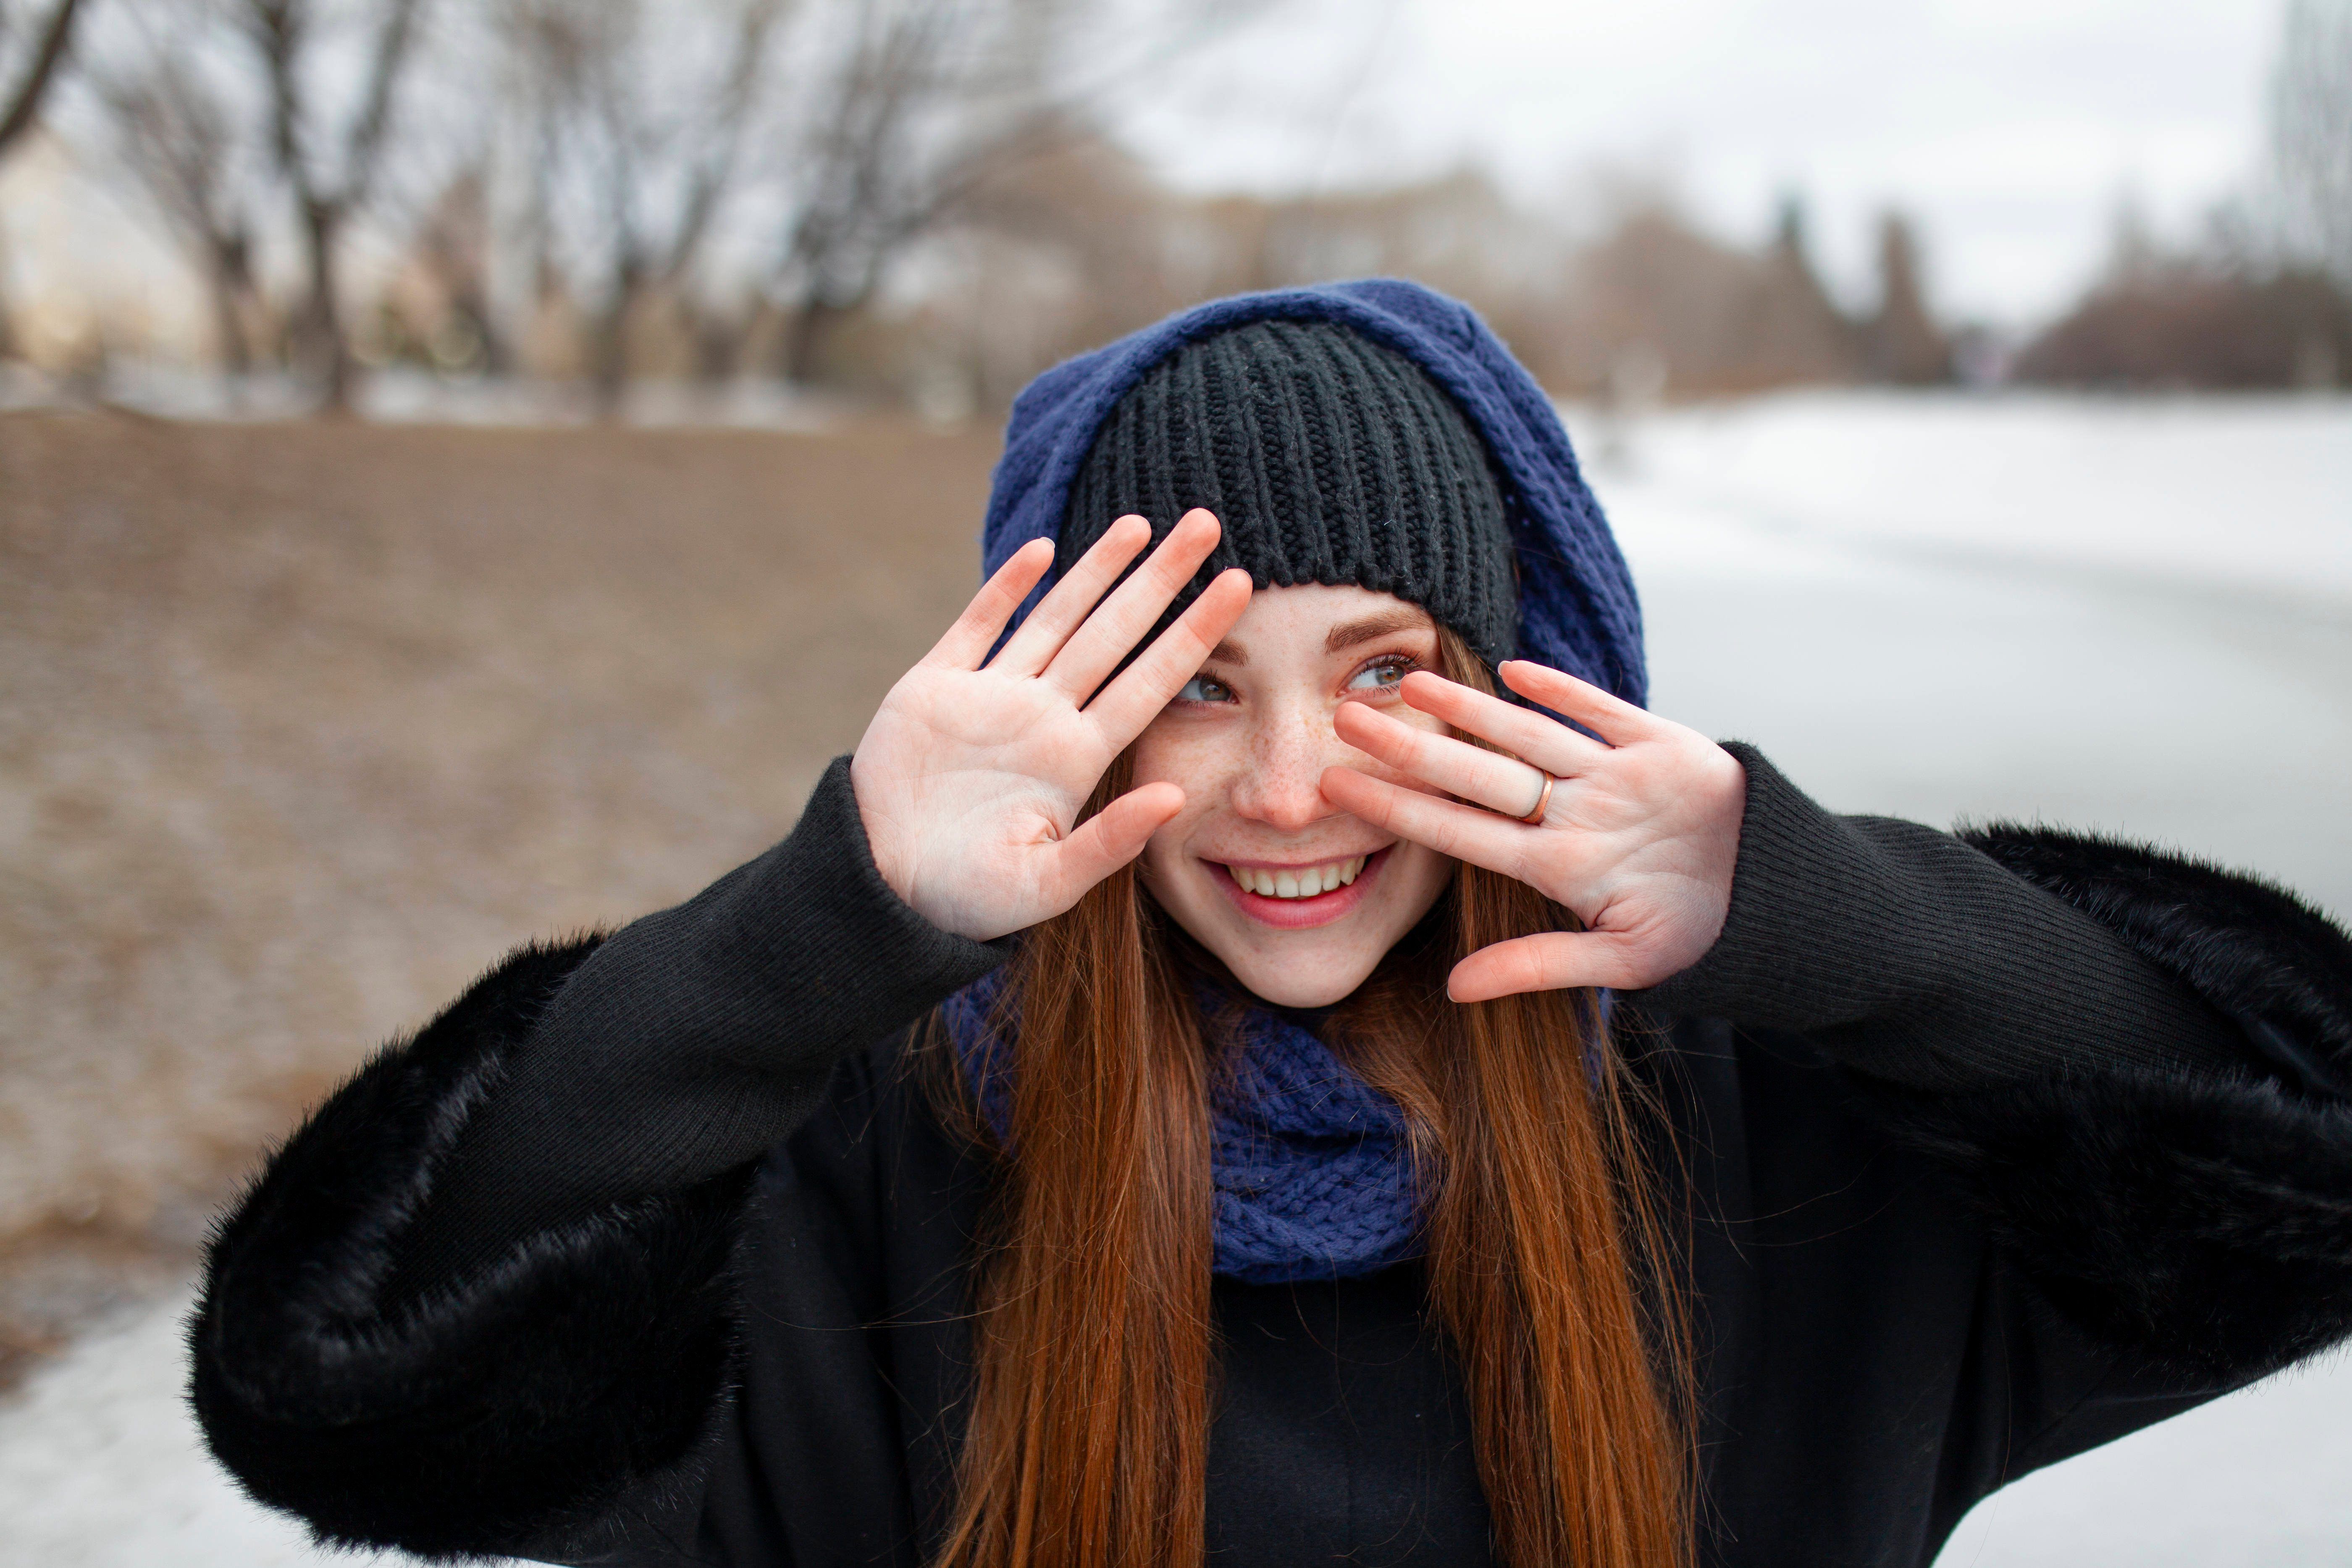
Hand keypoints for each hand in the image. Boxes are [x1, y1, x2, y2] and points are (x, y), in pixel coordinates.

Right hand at [851, 510, 1251, 941]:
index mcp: (1076, 758)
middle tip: (1207, 521)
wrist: (883, 888)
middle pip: (1115, 632)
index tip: (1239, 587)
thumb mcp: (1045, 884)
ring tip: (1140, 522)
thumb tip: (1176, 797)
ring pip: (1056, 617)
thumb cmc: (967, 898)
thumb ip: (1110, 843)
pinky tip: (1041, 551)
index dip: (1194, 633)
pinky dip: (1006, 587)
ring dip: (1096, 569)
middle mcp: (1044, 717)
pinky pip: (977, 625)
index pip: (1152, 681)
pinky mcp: (934, 687)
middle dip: (1160, 577)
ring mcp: (991, 696)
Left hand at [1321, 661, 1745, 1001]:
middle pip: (1478, 775)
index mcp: (1558, 865)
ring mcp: (1614, 777)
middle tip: (1344, 719)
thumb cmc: (1695, 932)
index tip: (1339, 789)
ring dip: (1472, 709)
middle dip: (1413, 748)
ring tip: (1411, 681)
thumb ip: (1539, 967)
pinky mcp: (1663, 745)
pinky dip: (1564, 693)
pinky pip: (1604, 713)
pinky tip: (1514, 671)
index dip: (1400, 808)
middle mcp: (1574, 814)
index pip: (1461, 831)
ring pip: (1529, 736)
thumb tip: (1454, 991)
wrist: (1775, 898)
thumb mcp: (1622, 961)